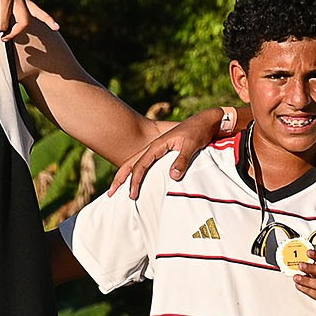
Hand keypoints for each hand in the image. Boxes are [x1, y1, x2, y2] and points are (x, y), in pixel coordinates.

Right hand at [113, 107, 236, 197]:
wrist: (205, 121)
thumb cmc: (198, 132)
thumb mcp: (192, 145)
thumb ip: (182, 160)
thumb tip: (173, 176)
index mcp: (158, 145)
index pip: (141, 165)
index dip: (135, 180)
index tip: (132, 195)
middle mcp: (154, 147)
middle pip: (131, 163)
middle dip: (120, 178)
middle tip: (110, 194)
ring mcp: (157, 149)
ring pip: (135, 162)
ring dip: (125, 175)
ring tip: (116, 189)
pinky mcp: (162, 152)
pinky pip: (145, 163)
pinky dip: (136, 172)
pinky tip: (135, 180)